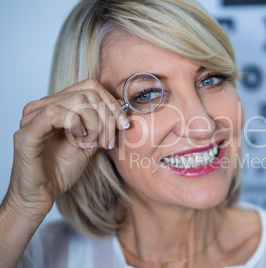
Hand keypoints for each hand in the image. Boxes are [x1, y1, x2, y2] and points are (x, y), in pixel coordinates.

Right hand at [5, 78, 128, 219]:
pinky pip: (55, 113)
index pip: (89, 86)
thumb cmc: (61, 169)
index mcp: (56, 105)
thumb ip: (102, 124)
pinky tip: (80, 140)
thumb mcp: (91, 142)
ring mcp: (32, 117)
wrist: (41, 195)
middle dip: (107, 117)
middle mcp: (42, 106)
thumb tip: (123, 108)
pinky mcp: (27, 132)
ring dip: (95, 124)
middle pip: (87, 93)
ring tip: (92, 144)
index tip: (123, 124)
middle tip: (107, 141)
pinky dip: (76, 125)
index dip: (111, 102)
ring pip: (77, 101)